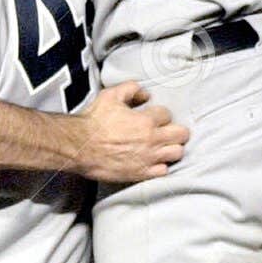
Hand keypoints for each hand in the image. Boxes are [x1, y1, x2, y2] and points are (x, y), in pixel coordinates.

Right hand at [73, 81, 188, 182]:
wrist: (79, 147)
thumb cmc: (93, 122)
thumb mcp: (110, 96)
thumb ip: (131, 89)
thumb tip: (145, 94)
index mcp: (146, 121)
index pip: (167, 114)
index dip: (160, 114)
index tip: (153, 117)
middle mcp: (152, 140)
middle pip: (181, 135)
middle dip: (176, 130)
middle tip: (168, 131)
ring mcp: (148, 158)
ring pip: (177, 153)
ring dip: (172, 148)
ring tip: (164, 146)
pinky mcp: (141, 173)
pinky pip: (164, 171)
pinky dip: (161, 166)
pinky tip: (154, 161)